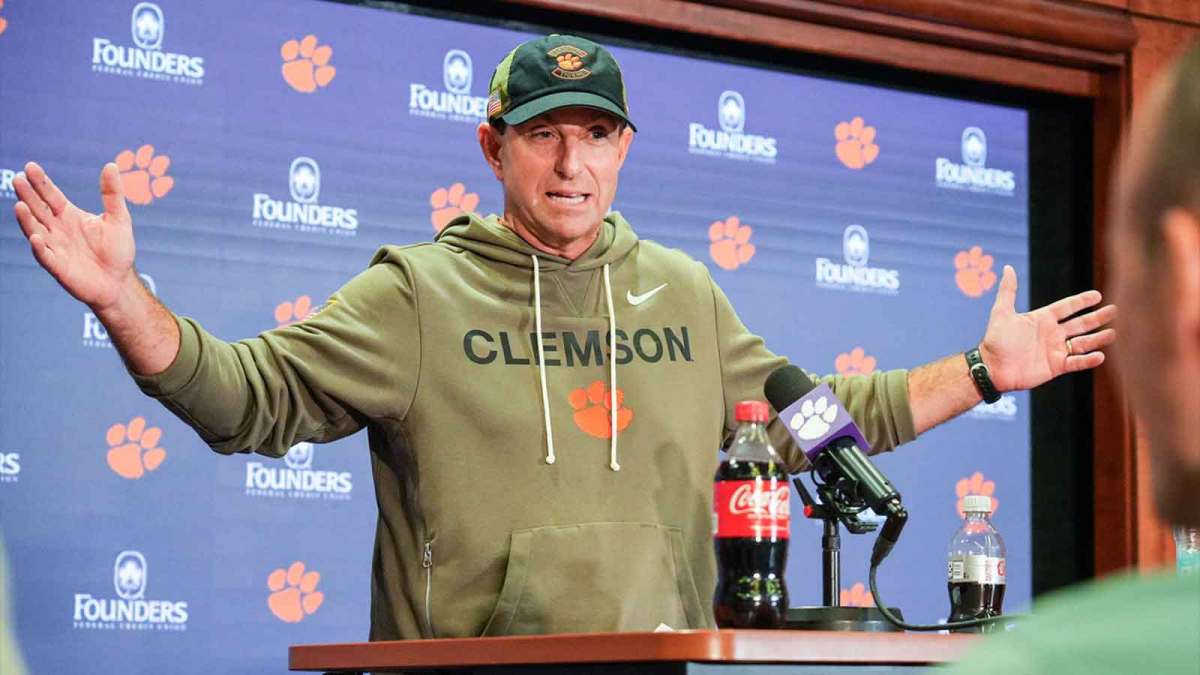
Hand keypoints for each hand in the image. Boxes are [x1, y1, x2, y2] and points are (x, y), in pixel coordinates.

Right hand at [13, 161, 136, 310]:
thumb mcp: (119, 218)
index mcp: (69, 216)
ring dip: (27, 220)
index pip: (51, 196)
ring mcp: (55, 248)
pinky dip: (40, 248)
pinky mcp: (58, 267)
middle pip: (39, 209)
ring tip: (19, 205)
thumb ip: (112, 194)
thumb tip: (111, 165)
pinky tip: (37, 238)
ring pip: (36, 231)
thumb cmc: (118, 250)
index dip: (41, 183)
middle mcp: (57, 230)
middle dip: (28, 195)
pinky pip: (46, 257)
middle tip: (18, 179)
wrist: (119, 281)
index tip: (30, 166)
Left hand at [980, 265, 1116, 391]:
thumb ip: (1008, 291)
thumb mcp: (1002, 312)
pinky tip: (1100, 355)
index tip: (1098, 295)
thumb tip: (1008, 268)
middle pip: (1079, 324)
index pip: (1066, 307)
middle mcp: (1051, 334)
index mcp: (1041, 319)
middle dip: (1096, 318)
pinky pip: (1076, 362)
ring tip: (1113, 333)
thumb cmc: (995, 340)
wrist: (992, 368)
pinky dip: (1088, 360)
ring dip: (1097, 338)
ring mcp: (1055, 350)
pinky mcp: (1056, 367)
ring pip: (1082, 343)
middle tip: (1114, 310)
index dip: (1081, 302)